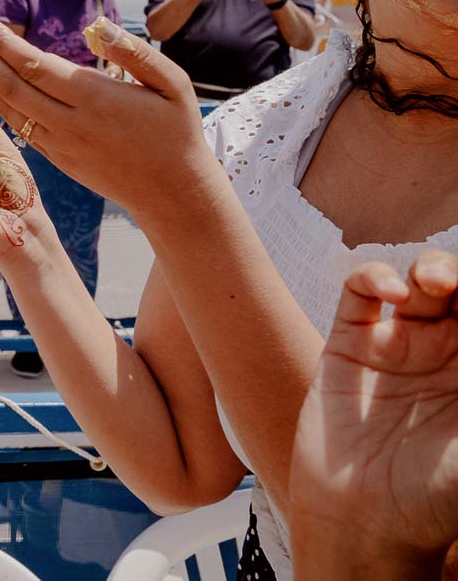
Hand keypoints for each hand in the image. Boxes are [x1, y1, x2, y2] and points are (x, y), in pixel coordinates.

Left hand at [0, 15, 219, 219]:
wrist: (173, 192)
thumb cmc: (177, 130)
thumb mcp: (172, 84)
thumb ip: (134, 52)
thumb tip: (97, 26)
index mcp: (95, 99)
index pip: (34, 66)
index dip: (4, 43)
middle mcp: (70, 123)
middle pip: (10, 86)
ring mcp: (60, 144)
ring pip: (8, 109)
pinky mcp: (57, 159)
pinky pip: (19, 128)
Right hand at [289, 253, 457, 573]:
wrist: (366, 524)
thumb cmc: (439, 497)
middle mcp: (445, 354)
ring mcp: (395, 346)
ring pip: (417, 280)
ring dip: (431, 268)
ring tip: (435, 283)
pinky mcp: (348, 344)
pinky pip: (360, 292)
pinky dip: (374, 277)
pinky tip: (391, 291)